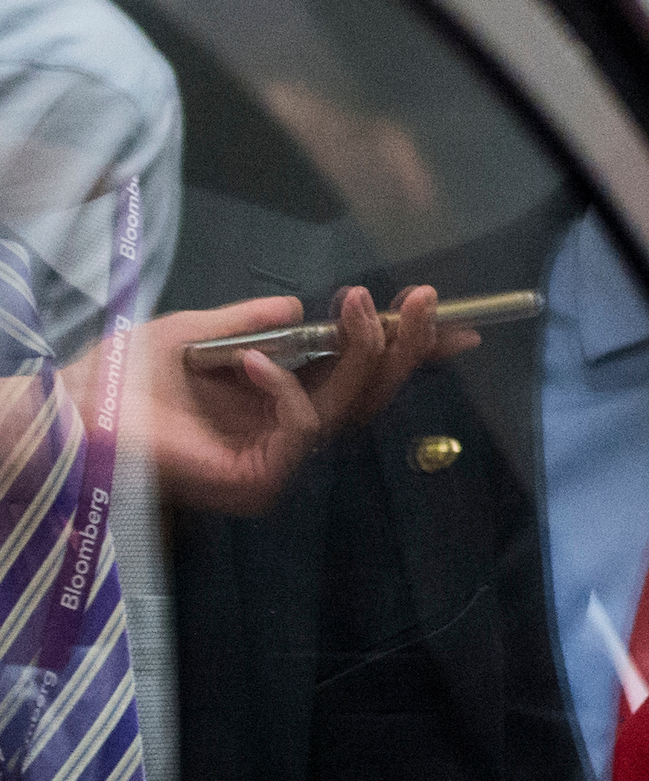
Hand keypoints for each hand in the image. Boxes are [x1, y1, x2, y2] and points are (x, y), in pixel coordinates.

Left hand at [84, 286, 474, 515]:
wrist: (70, 412)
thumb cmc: (119, 377)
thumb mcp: (193, 331)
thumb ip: (249, 322)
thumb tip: (299, 305)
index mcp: (275, 401)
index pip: (356, 376)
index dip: (403, 348)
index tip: (447, 317)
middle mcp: (284, 434)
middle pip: (369, 395)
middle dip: (403, 346)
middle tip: (423, 301)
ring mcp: (275, 460)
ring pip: (347, 407)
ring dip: (362, 353)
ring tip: (362, 305)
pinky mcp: (258, 478)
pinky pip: (299, 426)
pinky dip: (284, 387)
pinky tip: (254, 362)